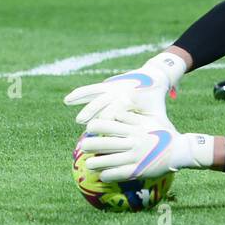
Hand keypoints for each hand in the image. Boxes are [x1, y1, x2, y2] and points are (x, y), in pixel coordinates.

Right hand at [64, 52, 184, 124]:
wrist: (154, 77)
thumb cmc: (155, 101)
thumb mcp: (156, 114)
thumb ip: (149, 127)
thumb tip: (147, 147)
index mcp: (133, 97)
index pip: (118, 107)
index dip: (109, 117)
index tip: (100, 130)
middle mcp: (121, 90)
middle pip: (104, 101)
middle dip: (93, 111)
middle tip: (82, 123)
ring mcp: (113, 87)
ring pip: (96, 94)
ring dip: (85, 105)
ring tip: (78, 119)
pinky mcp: (107, 85)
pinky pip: (92, 89)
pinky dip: (80, 94)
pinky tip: (68, 100)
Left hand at [79, 109, 214, 181]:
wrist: (180, 150)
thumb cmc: (163, 132)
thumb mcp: (149, 118)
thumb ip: (131, 114)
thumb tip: (114, 108)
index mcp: (133, 127)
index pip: (106, 125)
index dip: (94, 126)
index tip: (90, 128)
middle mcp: (132, 142)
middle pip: (103, 143)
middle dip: (89, 145)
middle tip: (83, 146)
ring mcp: (135, 157)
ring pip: (107, 161)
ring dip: (94, 163)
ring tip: (89, 164)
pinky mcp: (138, 171)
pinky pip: (118, 174)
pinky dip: (107, 175)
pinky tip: (102, 175)